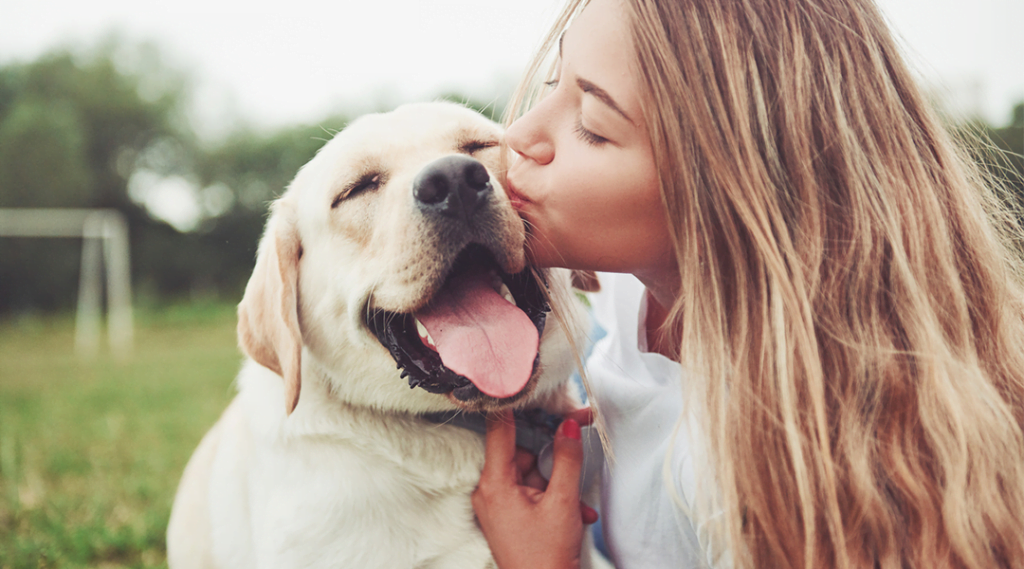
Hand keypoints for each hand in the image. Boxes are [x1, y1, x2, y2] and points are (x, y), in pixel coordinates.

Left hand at [472, 409, 598, 568]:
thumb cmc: (546, 556)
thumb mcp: (562, 502)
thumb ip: (565, 459)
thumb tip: (568, 425)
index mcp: (494, 484)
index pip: (499, 430)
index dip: (515, 406)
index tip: (524, 384)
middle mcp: (490, 491)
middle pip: (521, 452)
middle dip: (551, 457)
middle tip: (577, 442)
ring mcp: (498, 505)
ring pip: (531, 474)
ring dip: (558, 483)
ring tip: (578, 505)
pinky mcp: (508, 516)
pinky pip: (532, 493)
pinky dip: (554, 499)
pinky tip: (575, 514)